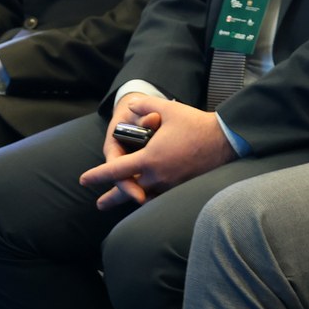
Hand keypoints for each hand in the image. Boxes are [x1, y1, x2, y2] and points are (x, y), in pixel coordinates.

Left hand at [78, 95, 235, 210]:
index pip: (116, 170)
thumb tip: (132, 104)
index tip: (84, 180)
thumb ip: (146, 107)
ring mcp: (170, 184)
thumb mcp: (168, 110)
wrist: (225, 140)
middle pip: (128, 191)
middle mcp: (157, 176)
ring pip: (145, 195)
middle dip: (112, 198)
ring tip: (124, 202)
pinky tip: (148, 195)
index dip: (98, 175)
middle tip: (99, 204)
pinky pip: (160, 195)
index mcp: (149, 159)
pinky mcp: (182, 186)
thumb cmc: (196, 124)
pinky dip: (150, 196)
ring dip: (132, 198)